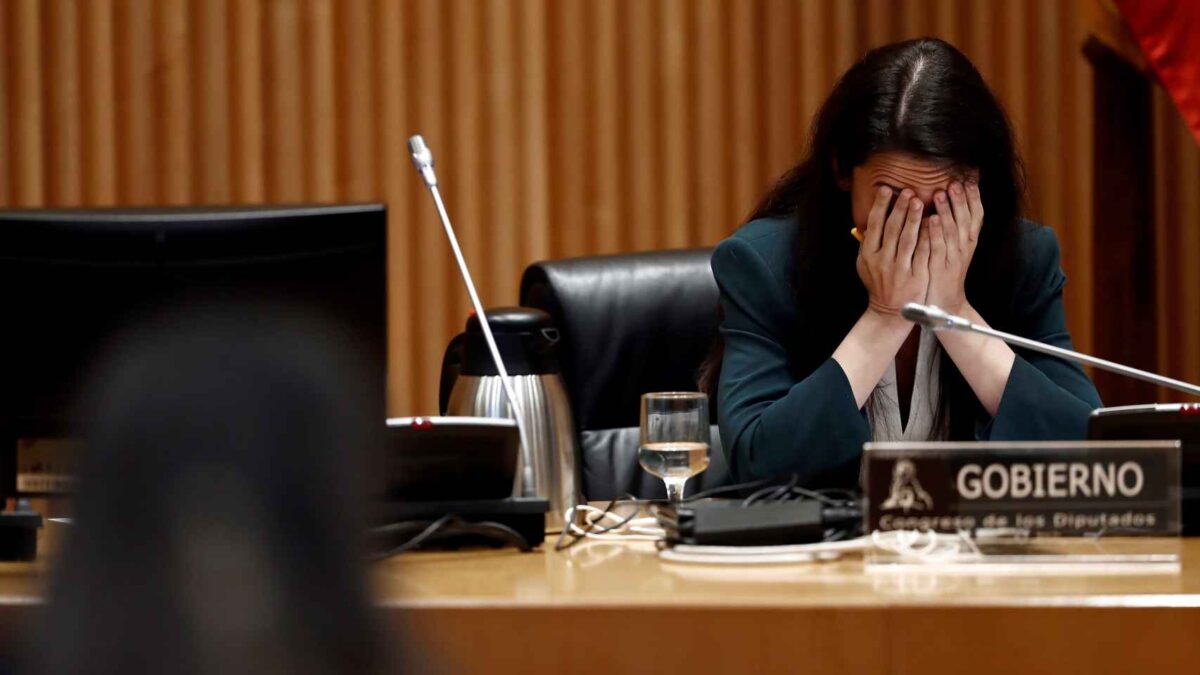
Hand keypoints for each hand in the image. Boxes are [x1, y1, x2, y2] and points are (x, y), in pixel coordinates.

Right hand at [856, 187, 931, 320]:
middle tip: (908, 191)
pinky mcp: (916, 276)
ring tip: (920, 201)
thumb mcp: (865, 264)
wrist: (889, 311)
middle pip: (892, 229)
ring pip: (908, 239)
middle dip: (899, 208)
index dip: (880, 206)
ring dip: (914, 219)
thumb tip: (870, 219)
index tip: (887, 189)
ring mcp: (900, 269)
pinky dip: (928, 237)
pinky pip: (923, 253)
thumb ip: (867, 243)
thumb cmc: (878, 283)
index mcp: (868, 255)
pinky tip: (933, 223)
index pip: (874, 225)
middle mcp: (882, 261)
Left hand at [927, 180, 982, 313]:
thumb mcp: (956, 246)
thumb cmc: (947, 269)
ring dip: (947, 211)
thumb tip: (952, 199)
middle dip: (960, 199)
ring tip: (940, 193)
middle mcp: (964, 247)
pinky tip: (930, 220)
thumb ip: (955, 225)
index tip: (969, 180)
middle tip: (953, 182)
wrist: (945, 301)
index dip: (974, 197)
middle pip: (966, 219)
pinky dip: (935, 233)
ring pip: (952, 231)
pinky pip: (938, 248)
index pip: (976, 215)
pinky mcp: (939, 268)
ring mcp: (953, 258)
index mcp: (969, 240)